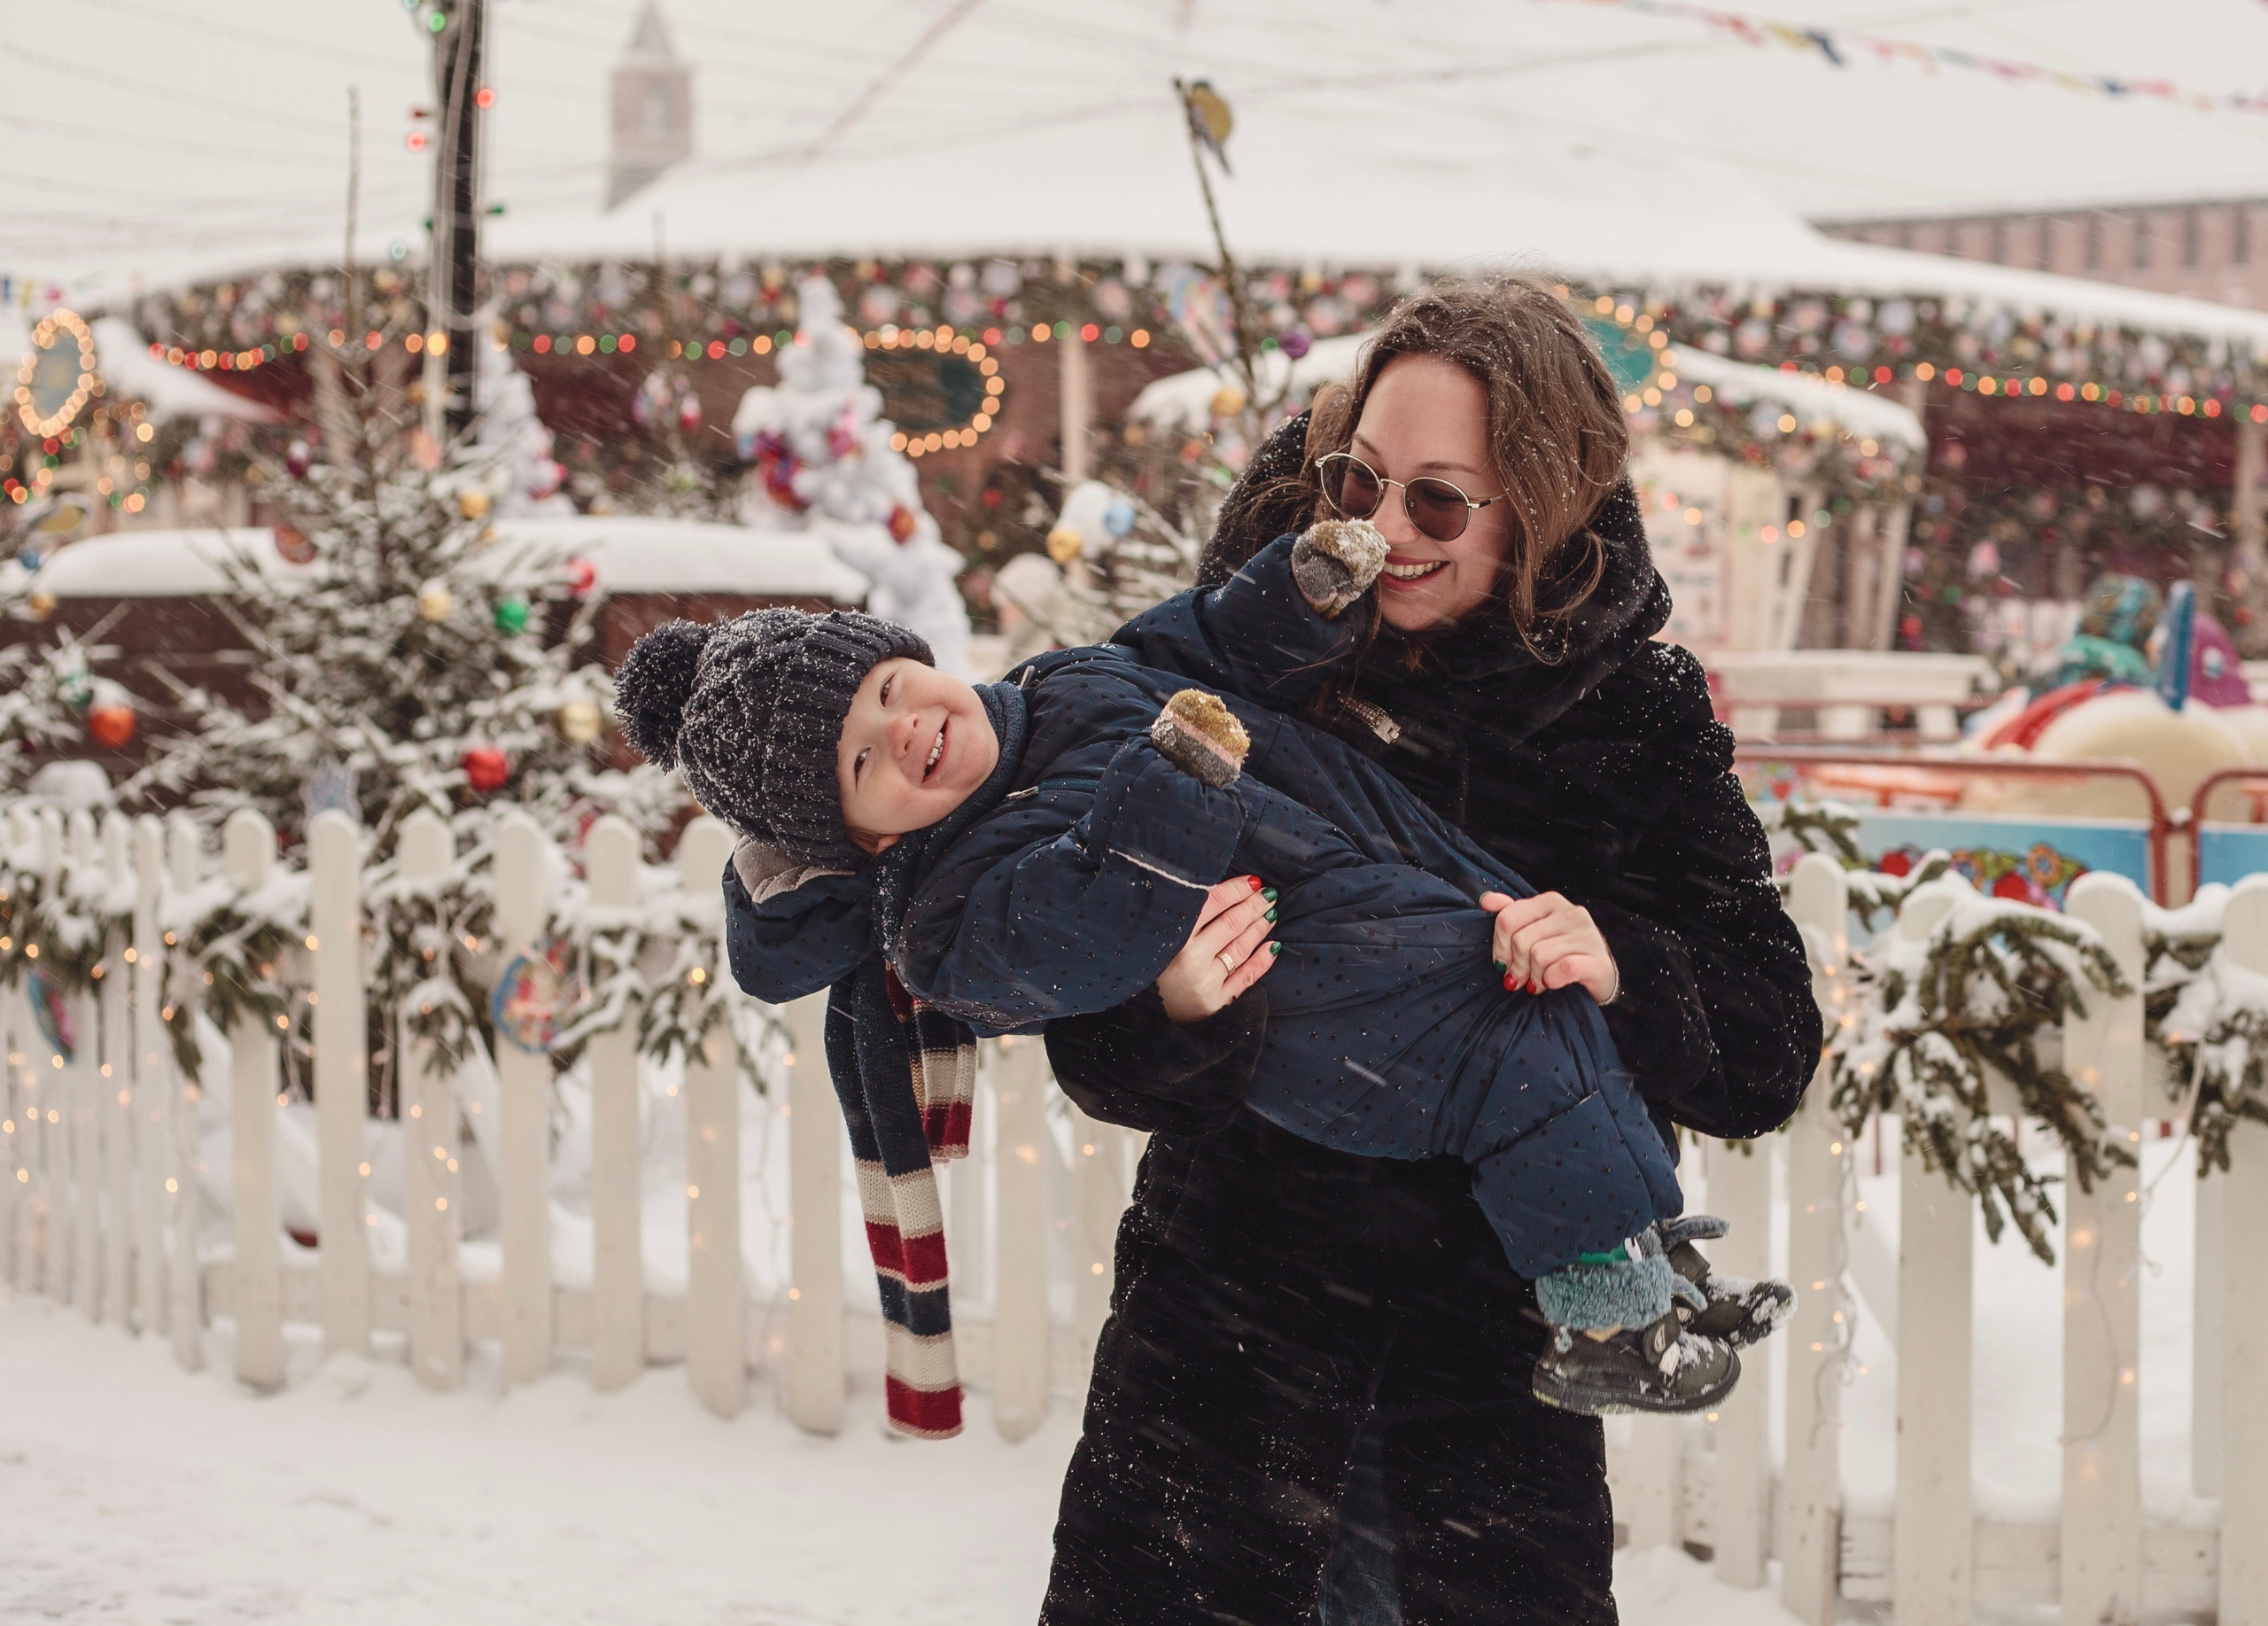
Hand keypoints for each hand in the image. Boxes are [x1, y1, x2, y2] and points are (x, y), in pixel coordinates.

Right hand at [1156, 876, 1280, 1022]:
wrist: (1145, 1009)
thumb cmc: (1154, 964)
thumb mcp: (1163, 936)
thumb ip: (1188, 916)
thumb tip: (1225, 891)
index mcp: (1175, 936)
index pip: (1213, 903)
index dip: (1236, 889)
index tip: (1252, 881)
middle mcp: (1191, 959)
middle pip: (1230, 924)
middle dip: (1253, 906)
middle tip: (1268, 894)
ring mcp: (1206, 982)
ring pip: (1240, 948)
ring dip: (1259, 928)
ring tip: (1270, 914)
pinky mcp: (1216, 1002)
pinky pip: (1246, 978)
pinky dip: (1262, 961)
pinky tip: (1273, 946)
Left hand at [1479, 890, 1618, 1005]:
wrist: (1598, 975)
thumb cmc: (1561, 952)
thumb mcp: (1534, 930)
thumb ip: (1511, 914)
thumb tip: (1487, 901)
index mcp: (1550, 902)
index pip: (1507, 919)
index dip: (1500, 946)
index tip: (1504, 962)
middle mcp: (1571, 912)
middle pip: (1520, 940)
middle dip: (1516, 965)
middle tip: (1521, 977)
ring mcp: (1588, 935)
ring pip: (1539, 956)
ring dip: (1534, 976)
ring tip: (1539, 981)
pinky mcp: (1598, 961)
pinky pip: (1563, 969)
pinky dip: (1552, 980)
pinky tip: (1552, 983)